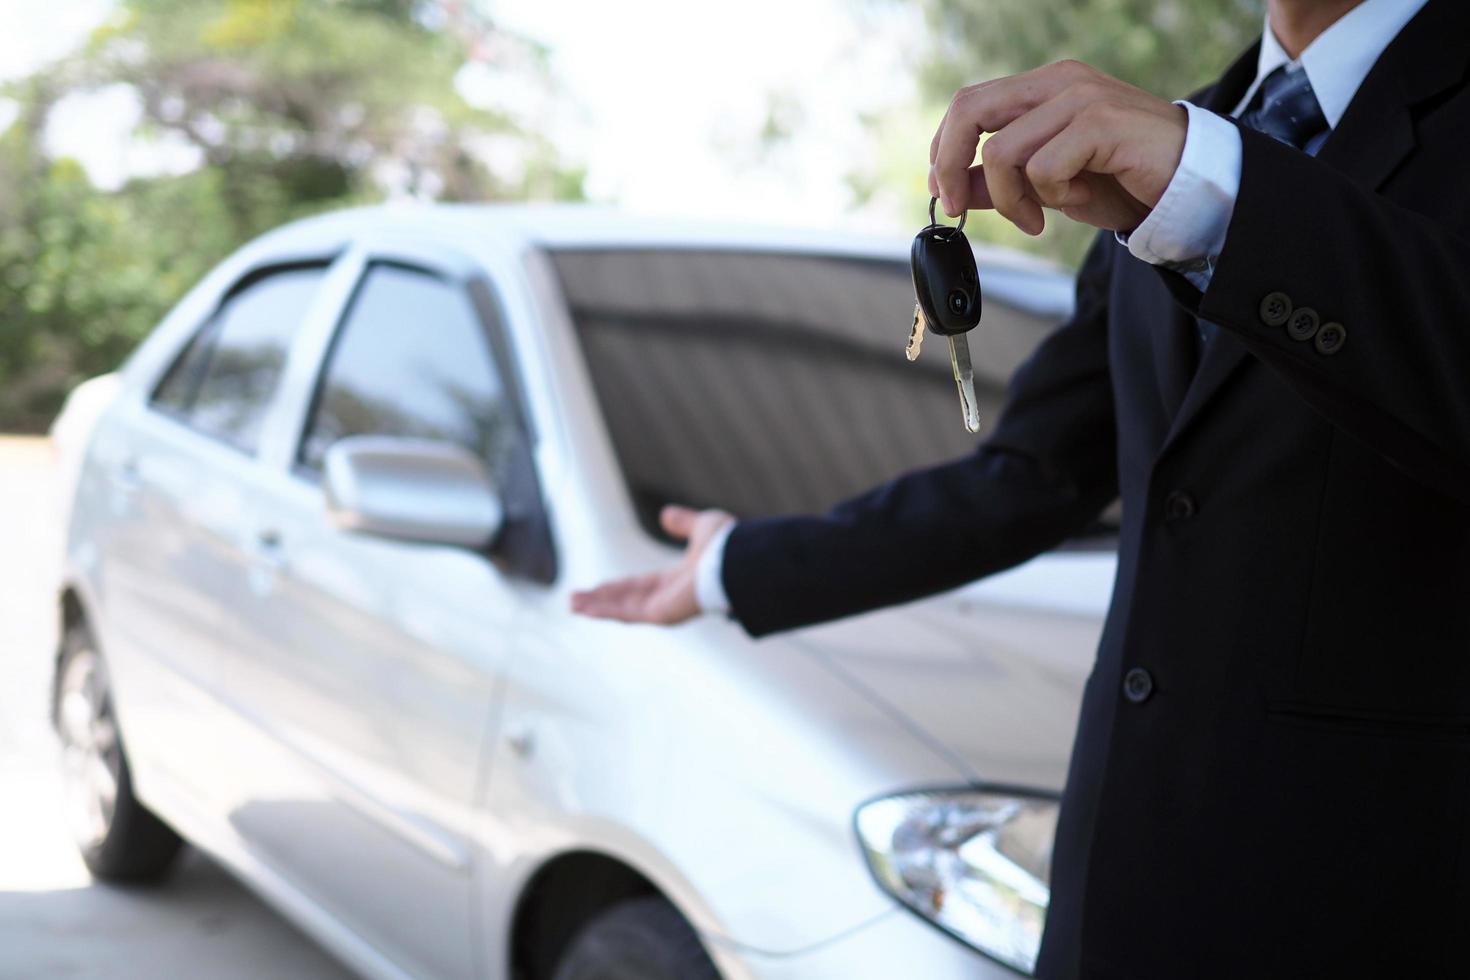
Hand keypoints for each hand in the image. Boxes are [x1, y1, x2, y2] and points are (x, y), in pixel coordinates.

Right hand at [570, 505, 734, 624]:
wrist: (738, 562)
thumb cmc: (728, 546)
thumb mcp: (701, 526)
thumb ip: (683, 523)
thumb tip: (666, 514)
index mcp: (679, 580)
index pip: (642, 584)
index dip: (619, 586)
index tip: (600, 587)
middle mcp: (670, 597)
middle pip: (627, 599)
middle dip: (601, 599)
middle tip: (576, 600)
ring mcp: (665, 608)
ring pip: (622, 609)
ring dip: (597, 607)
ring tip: (573, 605)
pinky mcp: (661, 614)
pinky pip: (626, 614)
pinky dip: (604, 611)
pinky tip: (584, 609)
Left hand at [928, 60, 1187, 235]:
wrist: (1187, 186)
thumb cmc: (1122, 180)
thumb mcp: (1047, 185)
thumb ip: (1001, 181)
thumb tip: (953, 189)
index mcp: (1043, 88)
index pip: (970, 103)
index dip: (945, 149)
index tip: (943, 192)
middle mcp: (1059, 82)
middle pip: (970, 110)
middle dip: (953, 166)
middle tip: (958, 208)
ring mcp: (1081, 98)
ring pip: (1005, 151)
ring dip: (1012, 199)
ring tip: (1040, 216)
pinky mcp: (1101, 122)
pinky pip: (1044, 167)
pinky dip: (1052, 196)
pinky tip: (1077, 199)